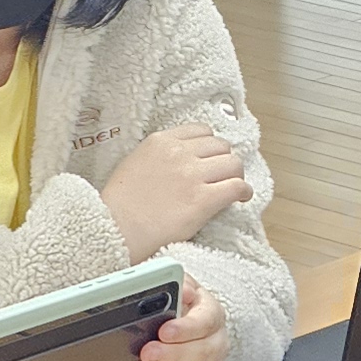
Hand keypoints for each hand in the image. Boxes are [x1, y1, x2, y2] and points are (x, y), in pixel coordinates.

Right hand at [101, 125, 242, 259]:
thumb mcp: (135, 163)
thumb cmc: (120, 205)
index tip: (212, 158)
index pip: (201, 131)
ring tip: (234, 187)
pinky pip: (237, 187)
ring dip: (236, 175)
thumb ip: (160, 156)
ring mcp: (192, 175)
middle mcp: (179, 153)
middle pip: (221, 146)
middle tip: (223, 176)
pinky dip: (244, 192)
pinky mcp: (203, 200)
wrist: (115, 229)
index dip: (211, 146)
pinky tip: (242, 198)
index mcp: (161, 141)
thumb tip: (183, 161)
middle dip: (224, 160)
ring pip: (233, 164)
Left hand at [140, 278, 226, 360]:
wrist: (183, 326)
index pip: (205, 322)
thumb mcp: (180, 288)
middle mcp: (215, 346)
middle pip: (202, 353)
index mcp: (211, 316)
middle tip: (147, 353)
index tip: (164, 330)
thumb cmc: (179, 308)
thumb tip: (183, 287)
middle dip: (173, 355)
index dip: (186, 328)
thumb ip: (180, 283)